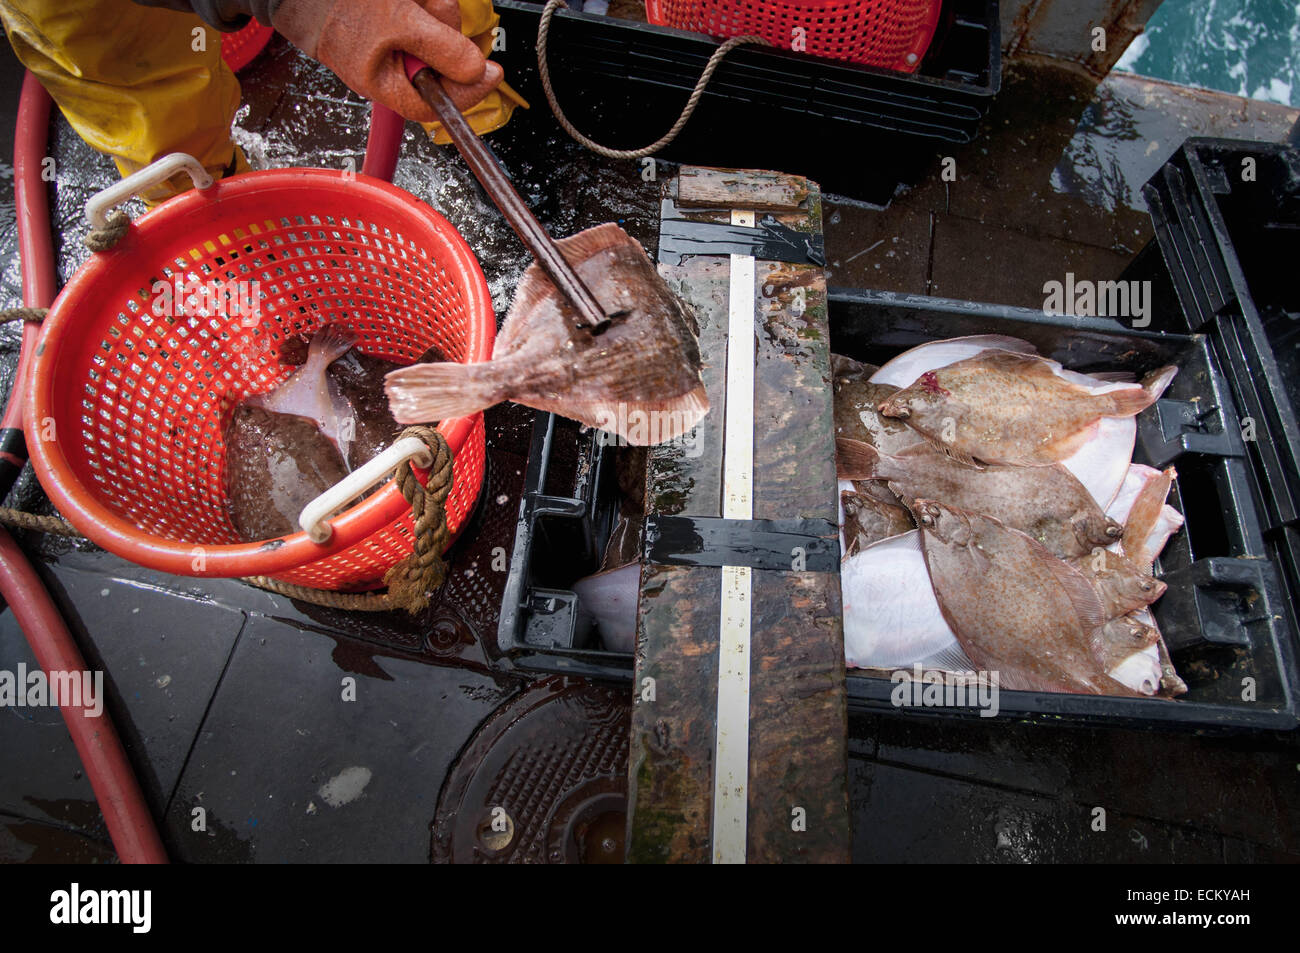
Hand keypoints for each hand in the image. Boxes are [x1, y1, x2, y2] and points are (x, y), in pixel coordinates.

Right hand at [271, 0, 503, 120]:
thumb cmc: (339, 2)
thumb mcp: (396, 23)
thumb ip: (438, 49)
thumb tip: (476, 72)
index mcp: (388, 86)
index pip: (438, 105)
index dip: (468, 91)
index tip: (492, 72)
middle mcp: (396, 69)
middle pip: (445, 62)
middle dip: (444, 31)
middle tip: (428, 12)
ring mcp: (401, 44)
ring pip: (442, 30)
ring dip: (435, 7)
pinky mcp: (406, 21)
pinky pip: (431, 12)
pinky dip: (427, 1)